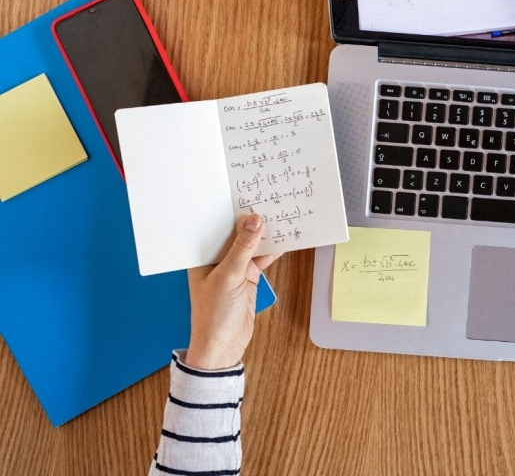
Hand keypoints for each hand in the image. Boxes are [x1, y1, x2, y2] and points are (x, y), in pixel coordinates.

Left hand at [184, 214, 280, 370]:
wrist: (223, 346)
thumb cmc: (214, 314)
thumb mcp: (229, 277)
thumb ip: (243, 248)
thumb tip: (255, 221)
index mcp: (202, 257)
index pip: (217, 228)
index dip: (231, 212)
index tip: (247, 195)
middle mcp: (217, 260)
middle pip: (236, 235)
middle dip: (251, 221)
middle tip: (268, 200)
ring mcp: (234, 269)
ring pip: (252, 246)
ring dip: (265, 235)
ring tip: (281, 214)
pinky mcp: (248, 278)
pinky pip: (261, 259)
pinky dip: (272, 250)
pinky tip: (285, 238)